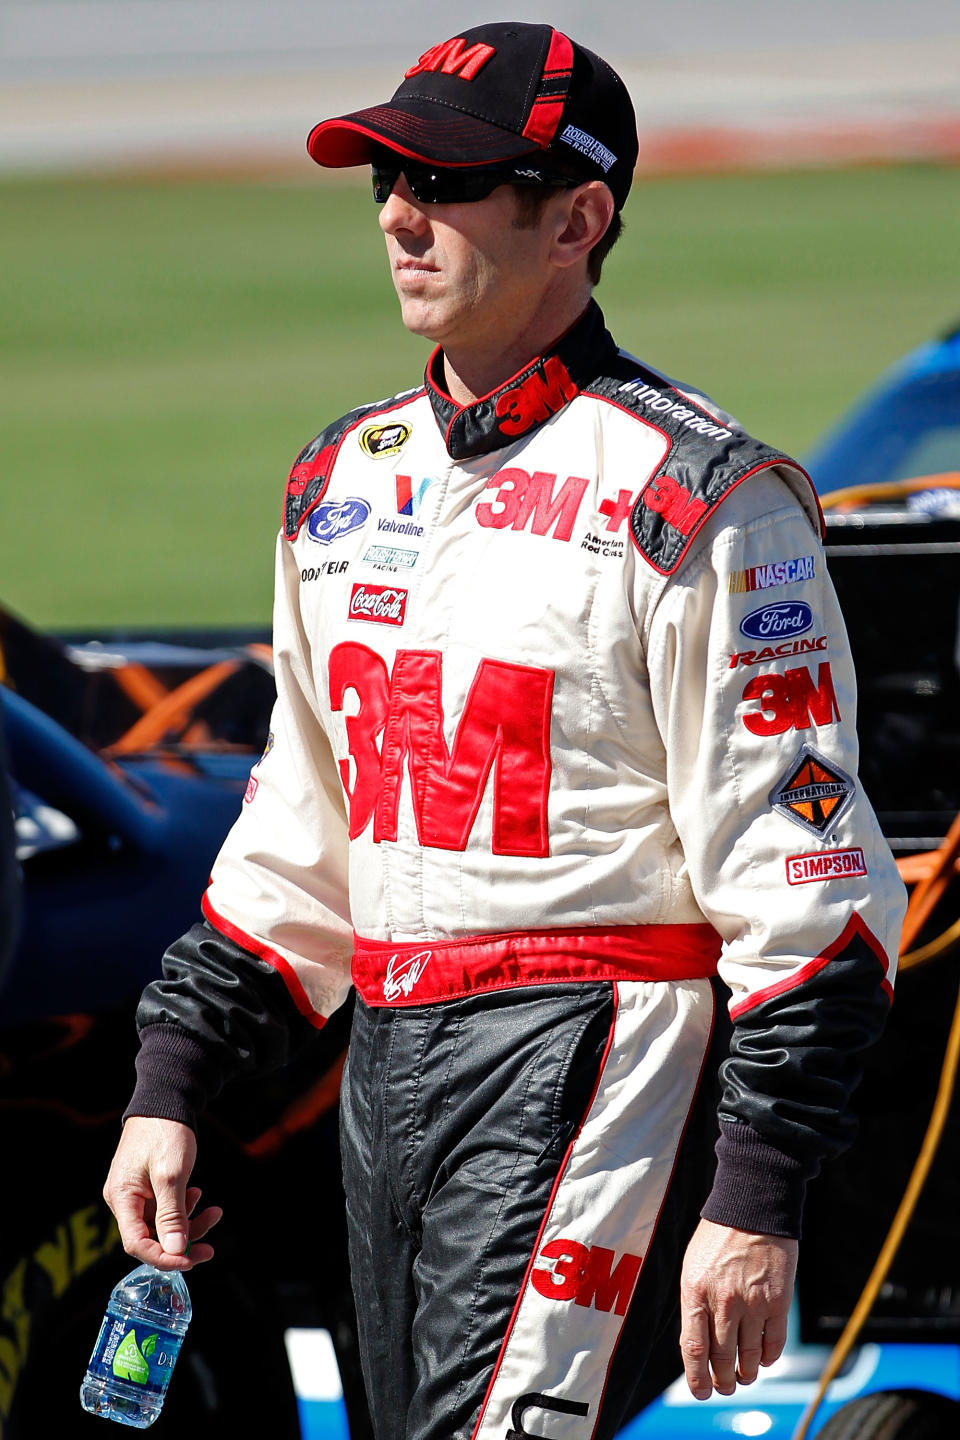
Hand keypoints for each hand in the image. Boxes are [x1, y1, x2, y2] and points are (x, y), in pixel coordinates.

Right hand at [103, 1116, 222, 1270]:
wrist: (166, 1099)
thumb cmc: (165, 1132)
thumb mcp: (171, 1175)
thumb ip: (171, 1214)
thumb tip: (175, 1250)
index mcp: (121, 1198)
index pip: (137, 1244)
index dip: (164, 1257)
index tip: (191, 1259)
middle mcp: (124, 1200)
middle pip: (151, 1237)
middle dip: (183, 1242)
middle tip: (210, 1247)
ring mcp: (136, 1193)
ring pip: (162, 1224)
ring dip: (189, 1223)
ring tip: (214, 1212)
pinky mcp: (148, 1186)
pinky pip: (165, 1208)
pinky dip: (184, 1207)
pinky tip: (198, 1194)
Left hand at [679, 1218, 797, 1399]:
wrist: (752, 1207)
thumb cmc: (718, 1237)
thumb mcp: (693, 1267)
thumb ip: (694, 1305)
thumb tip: (698, 1345)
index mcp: (695, 1291)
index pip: (694, 1350)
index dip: (697, 1379)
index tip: (701, 1392)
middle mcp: (723, 1302)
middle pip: (722, 1360)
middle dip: (723, 1381)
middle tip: (725, 1386)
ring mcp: (753, 1303)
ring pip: (748, 1358)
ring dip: (746, 1374)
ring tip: (743, 1375)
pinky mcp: (778, 1302)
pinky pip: (773, 1344)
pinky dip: (767, 1358)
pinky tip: (763, 1358)